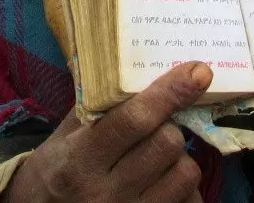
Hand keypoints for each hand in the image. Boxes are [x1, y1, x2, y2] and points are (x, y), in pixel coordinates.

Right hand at [4, 61, 212, 202]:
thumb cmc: (55, 170)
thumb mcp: (64, 135)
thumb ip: (99, 104)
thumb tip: (140, 65)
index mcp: (80, 160)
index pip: (134, 120)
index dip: (169, 92)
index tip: (198, 71)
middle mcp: (105, 193)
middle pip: (167, 144)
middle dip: (169, 126)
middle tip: (157, 126)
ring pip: (185, 174)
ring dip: (179, 157)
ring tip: (159, 156)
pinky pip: (190, 201)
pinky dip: (185, 188)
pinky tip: (164, 181)